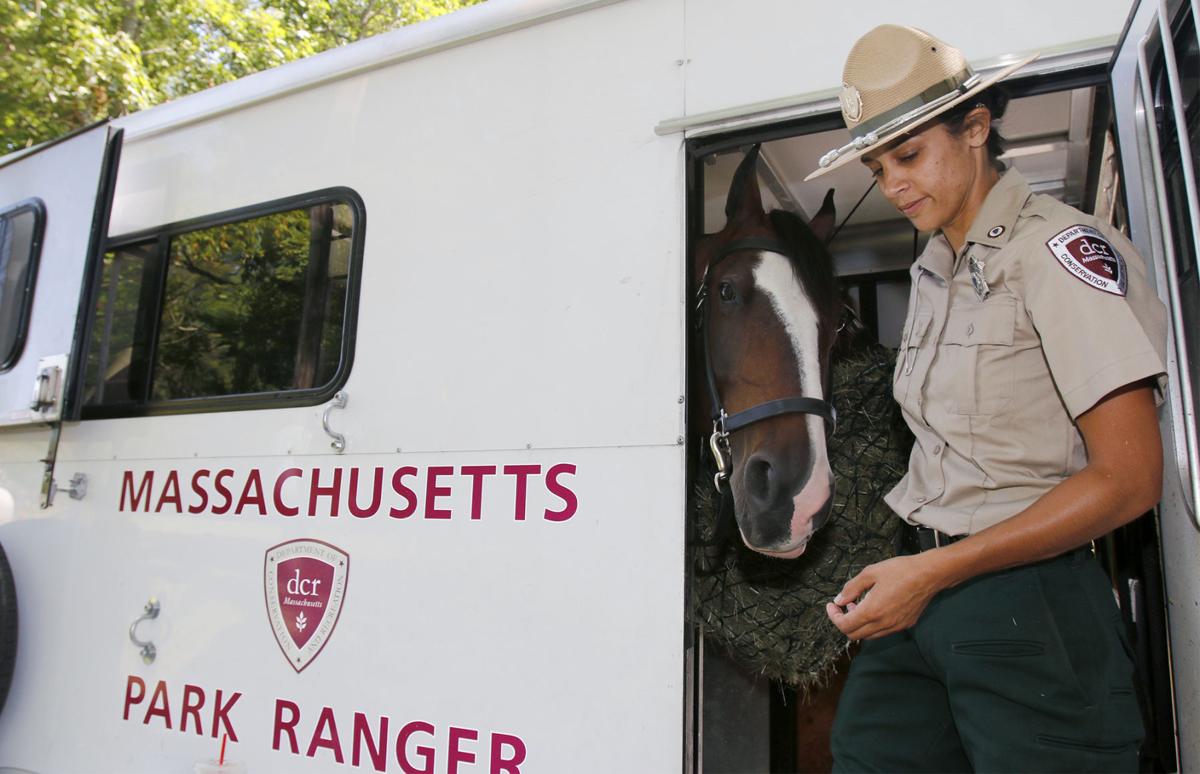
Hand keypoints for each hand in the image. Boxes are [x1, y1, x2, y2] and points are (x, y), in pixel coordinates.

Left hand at [824, 553, 947, 639]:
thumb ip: (851, 588)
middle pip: (855, 634)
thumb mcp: (870, 573)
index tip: (831, 606)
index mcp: (872, 611)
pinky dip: (873, 624)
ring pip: (869, 635)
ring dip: (859, 624)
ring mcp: (896, 626)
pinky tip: (874, 607)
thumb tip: (839, 599)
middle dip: (844, 622)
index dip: (834, 617)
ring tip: (858, 605)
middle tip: (842, 606)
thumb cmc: (901, 570)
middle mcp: (884, 623)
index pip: (845, 625)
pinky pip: (883, 631)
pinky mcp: (905, 624)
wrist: (929, 574)